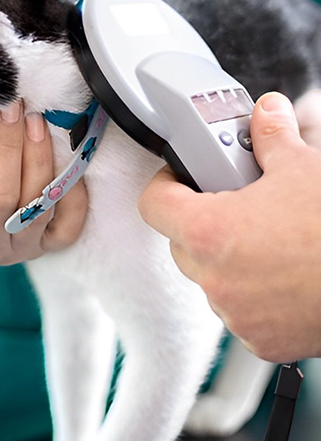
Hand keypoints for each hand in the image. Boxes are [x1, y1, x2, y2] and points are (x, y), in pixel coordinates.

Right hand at [0, 102, 87, 270]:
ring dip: (38, 158)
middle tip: (9, 106)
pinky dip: (73, 191)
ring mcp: (20, 250)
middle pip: (1, 198)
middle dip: (7, 147)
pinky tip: (65, 155)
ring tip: (34, 118)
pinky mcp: (47, 246)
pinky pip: (69, 224)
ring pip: (37, 206)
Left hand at [139, 92, 320, 362]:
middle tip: (232, 203)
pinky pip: (239, 309)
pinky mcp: (261, 341)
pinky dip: (251, 292)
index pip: (152, 204)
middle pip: (181, 242)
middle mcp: (214, 279)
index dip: (166, 183)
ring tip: (266, 239)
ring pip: (210, 277)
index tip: (184, 177)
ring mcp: (236, 314)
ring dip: (226, 259)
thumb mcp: (302, 168)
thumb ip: (272, 137)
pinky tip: (282, 272)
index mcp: (208, 232)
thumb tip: (266, 113)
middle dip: (200, 219)